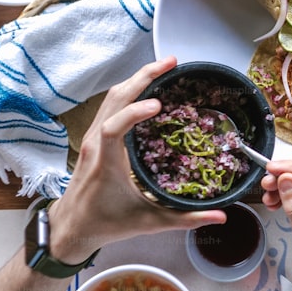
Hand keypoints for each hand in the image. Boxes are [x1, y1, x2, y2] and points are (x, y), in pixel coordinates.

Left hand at [47, 57, 225, 262]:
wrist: (71, 227)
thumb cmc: (106, 223)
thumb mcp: (148, 222)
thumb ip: (185, 219)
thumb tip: (220, 217)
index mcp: (105, 163)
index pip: (113, 129)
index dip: (133, 113)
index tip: (157, 105)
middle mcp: (96, 144)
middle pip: (114, 99)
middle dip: (143, 77)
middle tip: (171, 63)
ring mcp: (92, 137)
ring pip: (112, 97)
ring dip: (137, 79)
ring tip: (164, 67)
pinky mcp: (95, 136)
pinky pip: (110, 104)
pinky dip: (130, 90)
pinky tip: (147, 86)